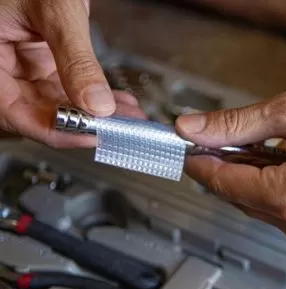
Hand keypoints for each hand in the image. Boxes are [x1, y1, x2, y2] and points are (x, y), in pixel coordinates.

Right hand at [0, 0, 143, 145]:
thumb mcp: (55, 13)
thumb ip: (76, 60)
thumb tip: (98, 104)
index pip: (13, 112)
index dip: (53, 129)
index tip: (91, 135)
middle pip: (35, 112)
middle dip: (81, 123)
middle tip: (118, 129)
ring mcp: (17, 63)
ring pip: (54, 102)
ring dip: (93, 113)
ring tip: (127, 118)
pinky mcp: (37, 58)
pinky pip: (63, 86)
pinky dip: (91, 95)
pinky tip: (118, 103)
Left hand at [176, 84, 285, 245]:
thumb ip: (236, 125)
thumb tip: (194, 128)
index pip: (223, 182)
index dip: (200, 161)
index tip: (187, 144)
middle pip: (237, 197)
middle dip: (225, 166)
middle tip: (220, 135)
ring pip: (257, 205)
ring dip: (249, 176)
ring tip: (263, 143)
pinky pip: (279, 210)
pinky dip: (270, 186)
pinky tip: (281, 160)